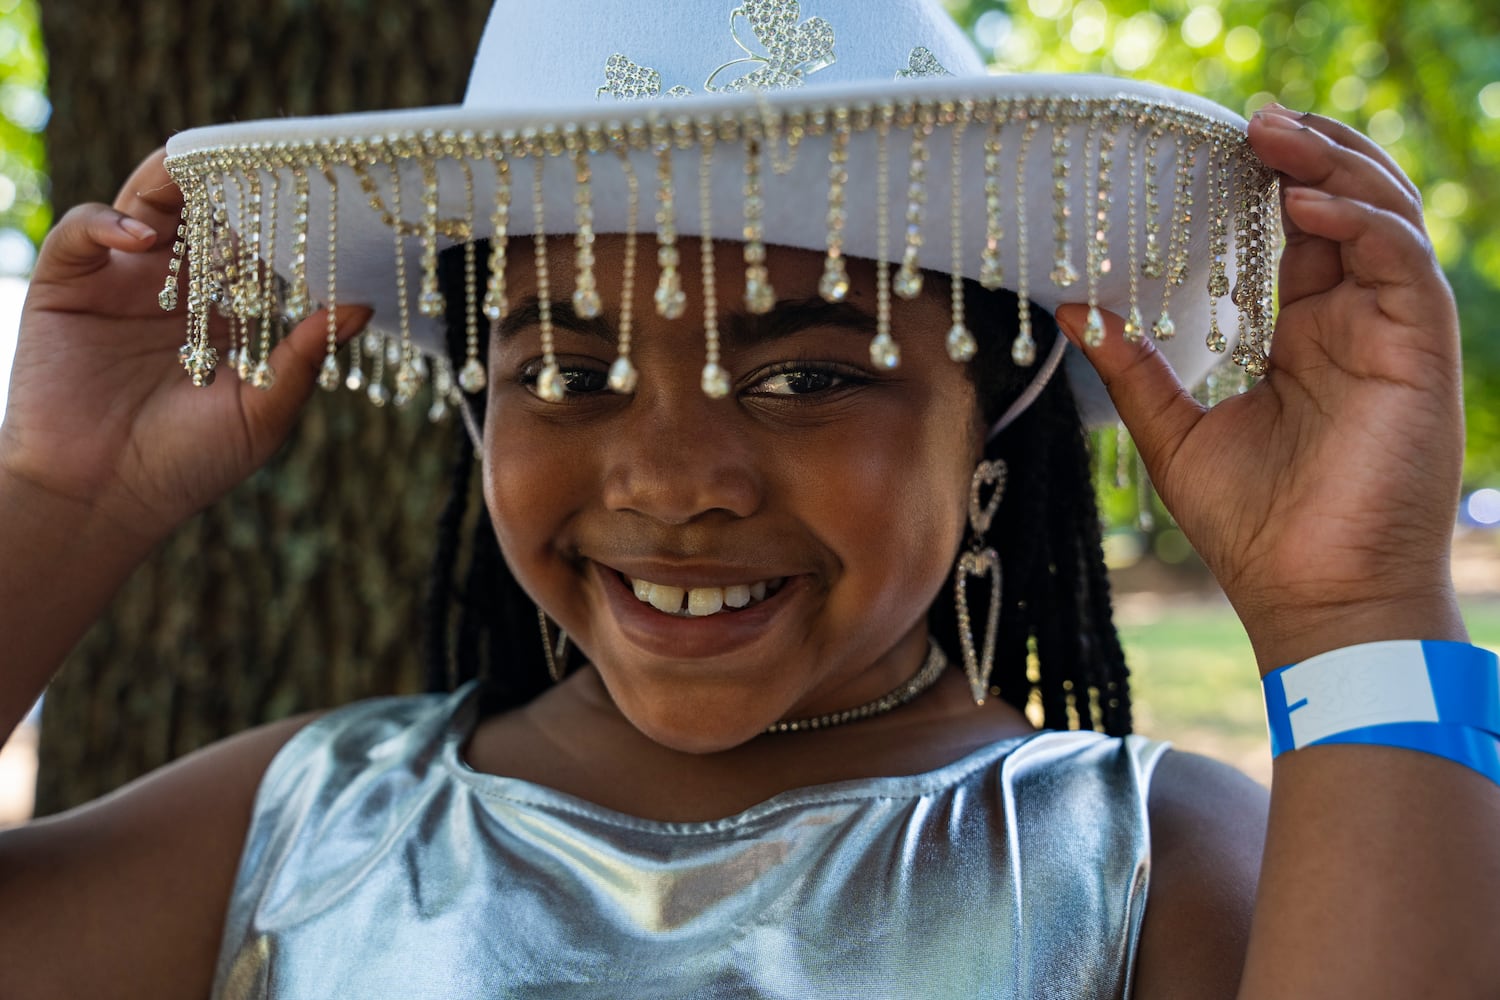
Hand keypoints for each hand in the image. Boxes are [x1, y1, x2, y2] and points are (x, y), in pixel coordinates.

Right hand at [0, 149, 369, 545]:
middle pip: (202, 211)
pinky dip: (109, 221)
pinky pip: (83, 231)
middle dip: (228, 182)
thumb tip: (363, 306)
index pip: (255, 245)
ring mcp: (119, 283)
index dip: (278, 217)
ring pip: (145, 205)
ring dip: (172, 180)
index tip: (314, 192)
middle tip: (257, 159)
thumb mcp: (262, 411)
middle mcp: (174, 288)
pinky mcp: (66, 287)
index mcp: (226, 312)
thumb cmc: (189, 464)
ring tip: (201, 170)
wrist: (103, 498)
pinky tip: (143, 238)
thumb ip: (304, 356)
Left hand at [1059, 106, 1466, 670]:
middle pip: (1345, 207)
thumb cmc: (1256, 531)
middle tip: (1248, 120)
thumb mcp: (1176, 434)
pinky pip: (1404, 263)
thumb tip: (1073, 307)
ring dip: (1335, 167)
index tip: (1214, 146)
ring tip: (1273, 137)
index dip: (1264, 182)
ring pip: (1386, 217)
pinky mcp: (1421, 353)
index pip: (1294, 234)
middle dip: (1304, 154)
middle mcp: (1353, 324)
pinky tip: (1304, 206)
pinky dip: (1361, 223)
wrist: (1314, 603)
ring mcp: (1392, 334)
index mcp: (1304, 337)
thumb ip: (1133, 367)